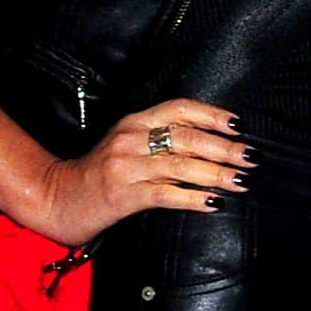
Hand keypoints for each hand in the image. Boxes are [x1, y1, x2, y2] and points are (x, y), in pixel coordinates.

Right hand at [29, 97, 250, 247]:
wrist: (60, 197)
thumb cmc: (102, 174)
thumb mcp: (129, 146)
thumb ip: (161, 140)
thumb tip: (211, 143)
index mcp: (134, 122)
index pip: (179, 108)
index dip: (212, 115)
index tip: (239, 126)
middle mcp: (130, 138)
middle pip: (186, 136)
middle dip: (224, 147)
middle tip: (251, 156)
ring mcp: (126, 166)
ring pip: (180, 165)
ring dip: (216, 173)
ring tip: (240, 180)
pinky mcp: (124, 194)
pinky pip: (166, 194)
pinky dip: (193, 197)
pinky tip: (214, 202)